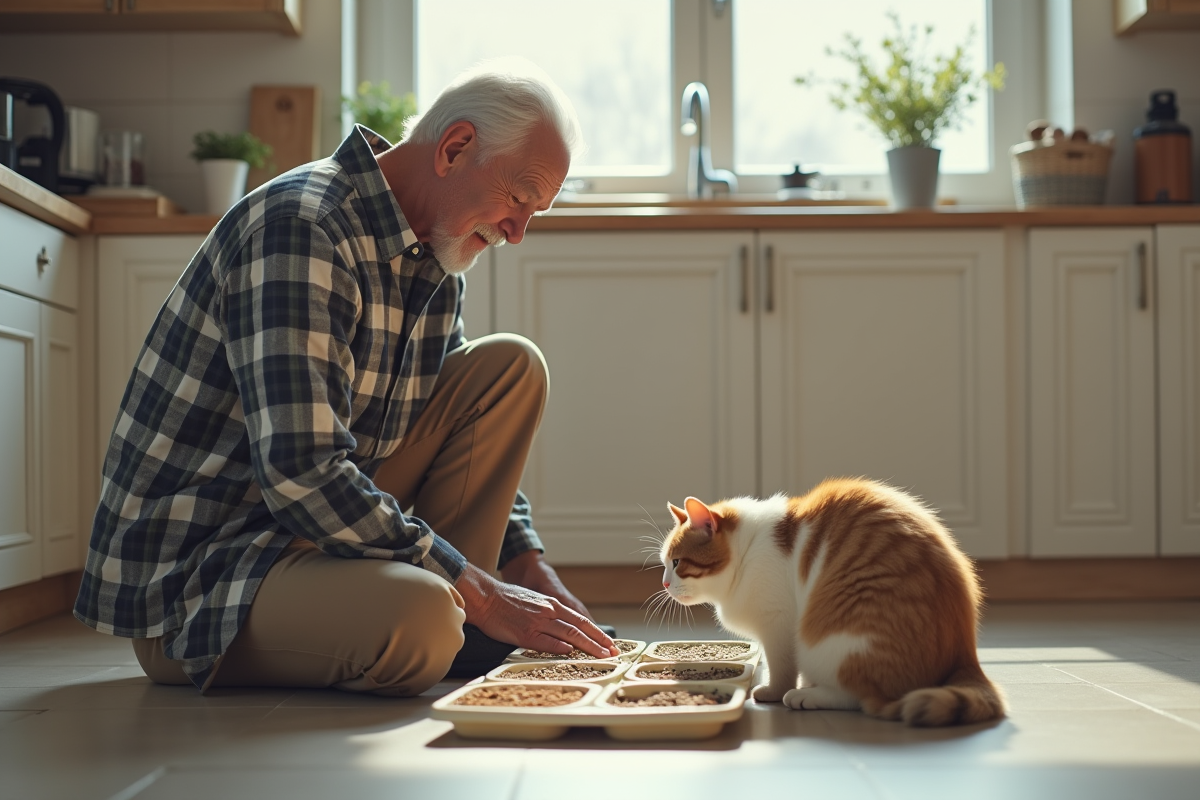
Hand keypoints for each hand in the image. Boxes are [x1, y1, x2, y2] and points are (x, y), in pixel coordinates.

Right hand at [455, 562, 616, 658]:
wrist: (485, 597)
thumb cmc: (506, 601)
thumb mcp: (534, 602)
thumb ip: (548, 614)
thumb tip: (561, 629)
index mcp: (552, 605)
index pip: (580, 620)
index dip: (597, 633)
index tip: (609, 643)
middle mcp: (548, 612)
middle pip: (580, 628)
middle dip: (599, 642)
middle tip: (614, 653)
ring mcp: (537, 623)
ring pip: (569, 635)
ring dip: (588, 646)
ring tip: (602, 656)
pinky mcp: (524, 634)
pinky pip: (545, 642)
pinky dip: (560, 647)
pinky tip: (571, 653)